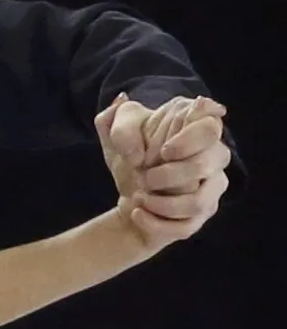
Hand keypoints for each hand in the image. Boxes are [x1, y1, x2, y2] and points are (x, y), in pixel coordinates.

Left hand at [97, 90, 230, 248]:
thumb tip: (122, 101)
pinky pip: (186, 227)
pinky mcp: (201, 216)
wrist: (129, 199)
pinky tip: (136, 214)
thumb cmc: (132, 159)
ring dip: (163, 204)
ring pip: (200, 201)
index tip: (164, 150)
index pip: (212, 125)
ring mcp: (211, 188)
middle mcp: (212, 156)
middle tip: (144, 177)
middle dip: (170, 174)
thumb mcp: (116, 137)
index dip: (189, 139)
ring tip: (139, 198)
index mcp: (196, 129)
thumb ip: (116, 119)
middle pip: (210, 162)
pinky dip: (155, 223)